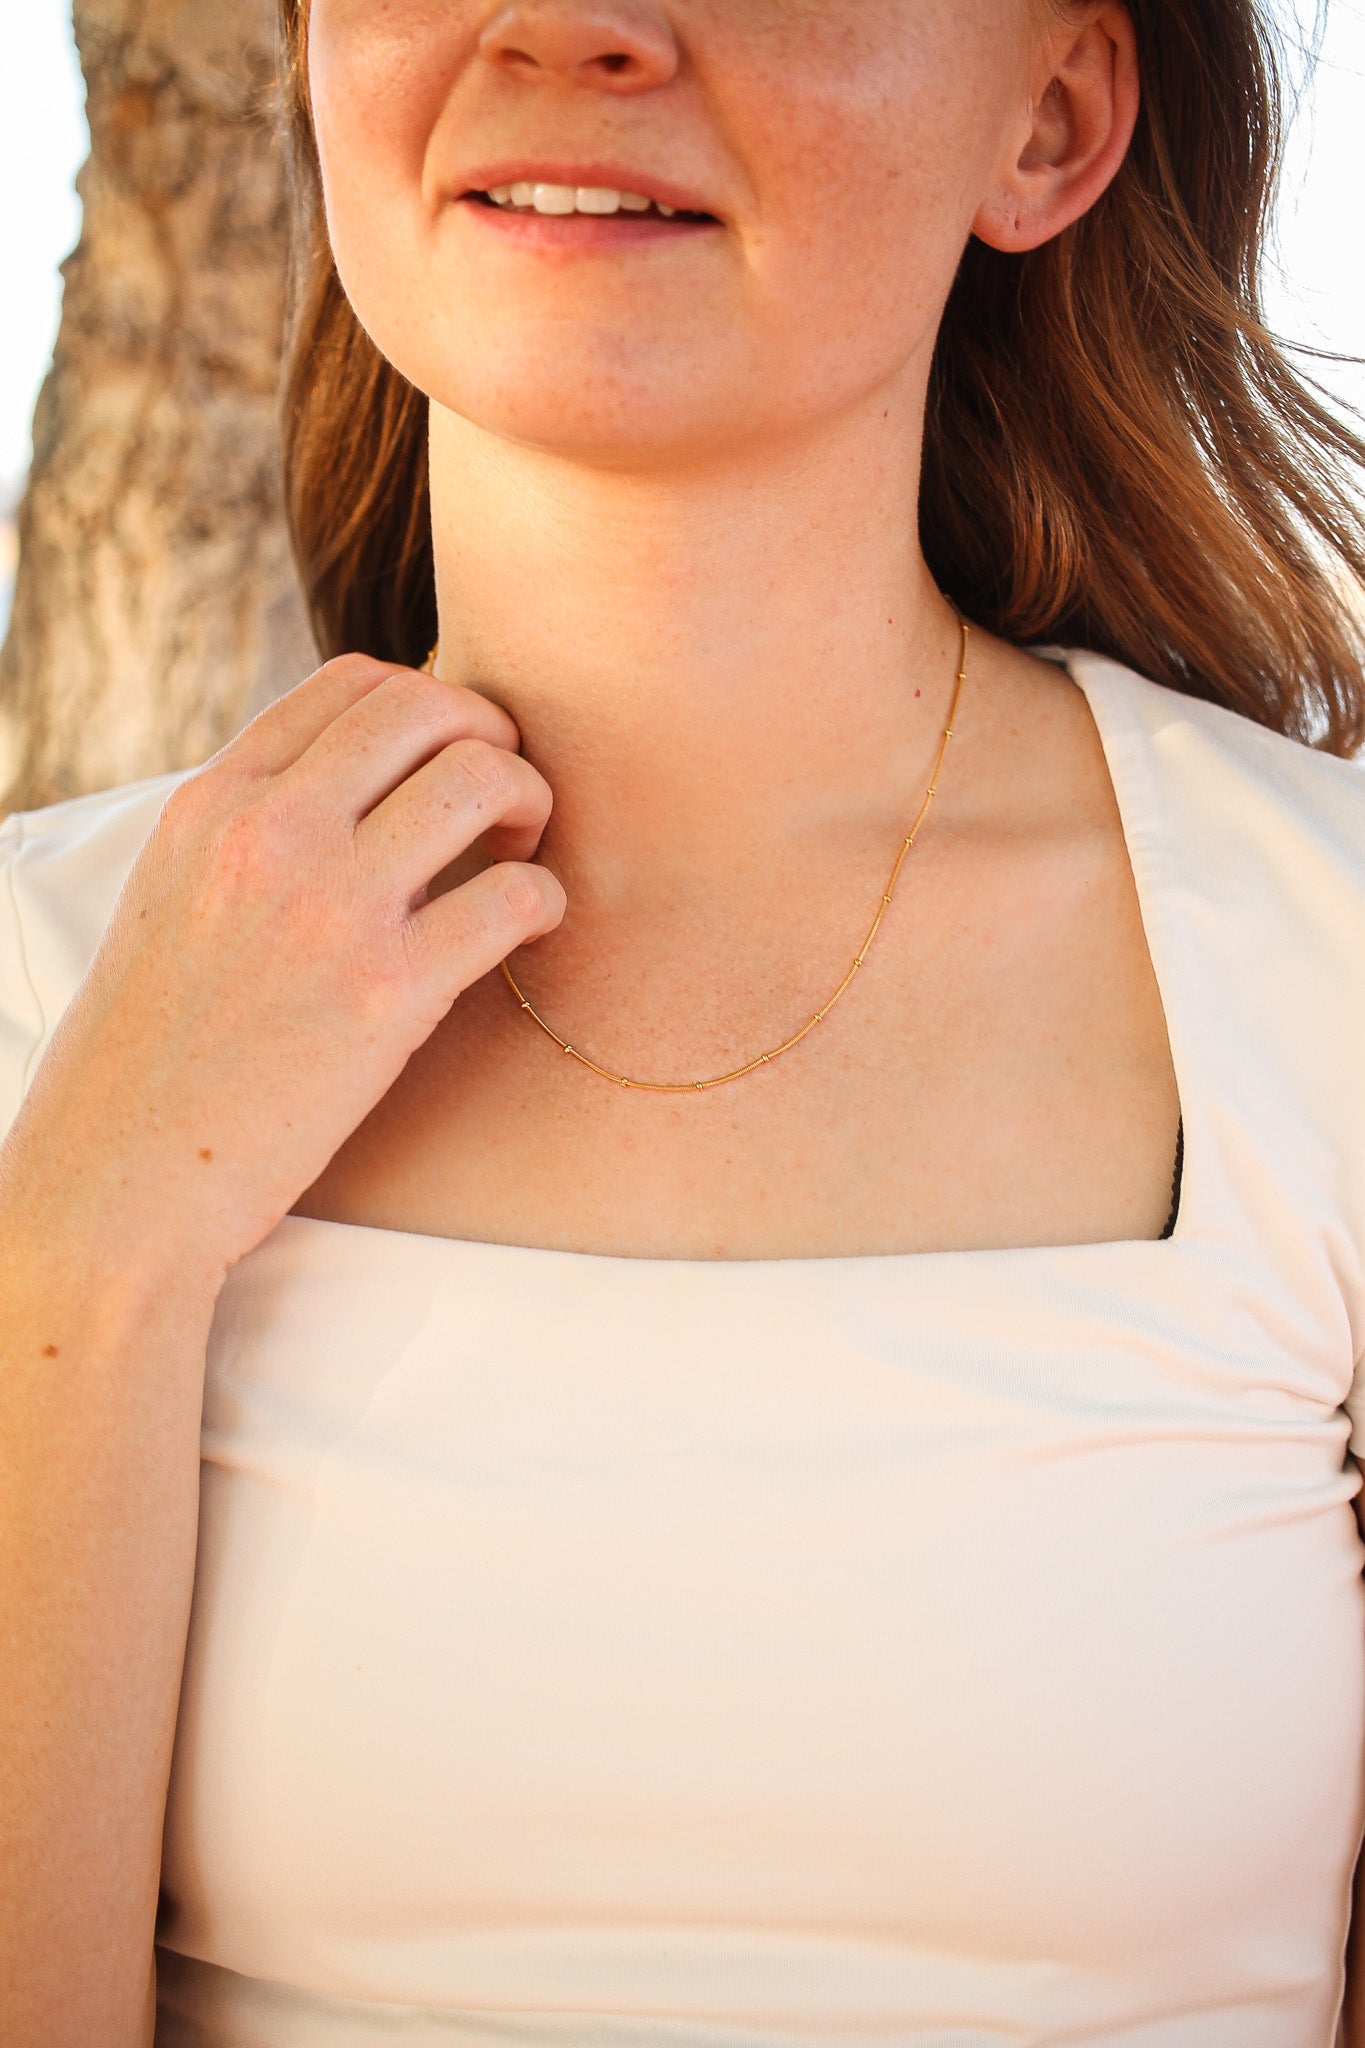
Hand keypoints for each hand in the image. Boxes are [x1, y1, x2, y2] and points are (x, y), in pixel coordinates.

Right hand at [5, 654, 564, 1288]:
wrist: (120, 1180)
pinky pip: (515, 896)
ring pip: (484, 779)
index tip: (450, 756)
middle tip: (505, 800)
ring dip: (530, 803)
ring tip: (520, 854)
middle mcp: (269, 834)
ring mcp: (329, 909)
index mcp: (212, 803)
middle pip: (430, 708)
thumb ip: (252, 831)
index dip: (431, 703)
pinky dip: (545, 900)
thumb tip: (352, 789)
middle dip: (493, 736)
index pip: (352, 683)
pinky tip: (530, 928)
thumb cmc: (152, 1054)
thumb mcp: (173, 900)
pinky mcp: (386, 994)